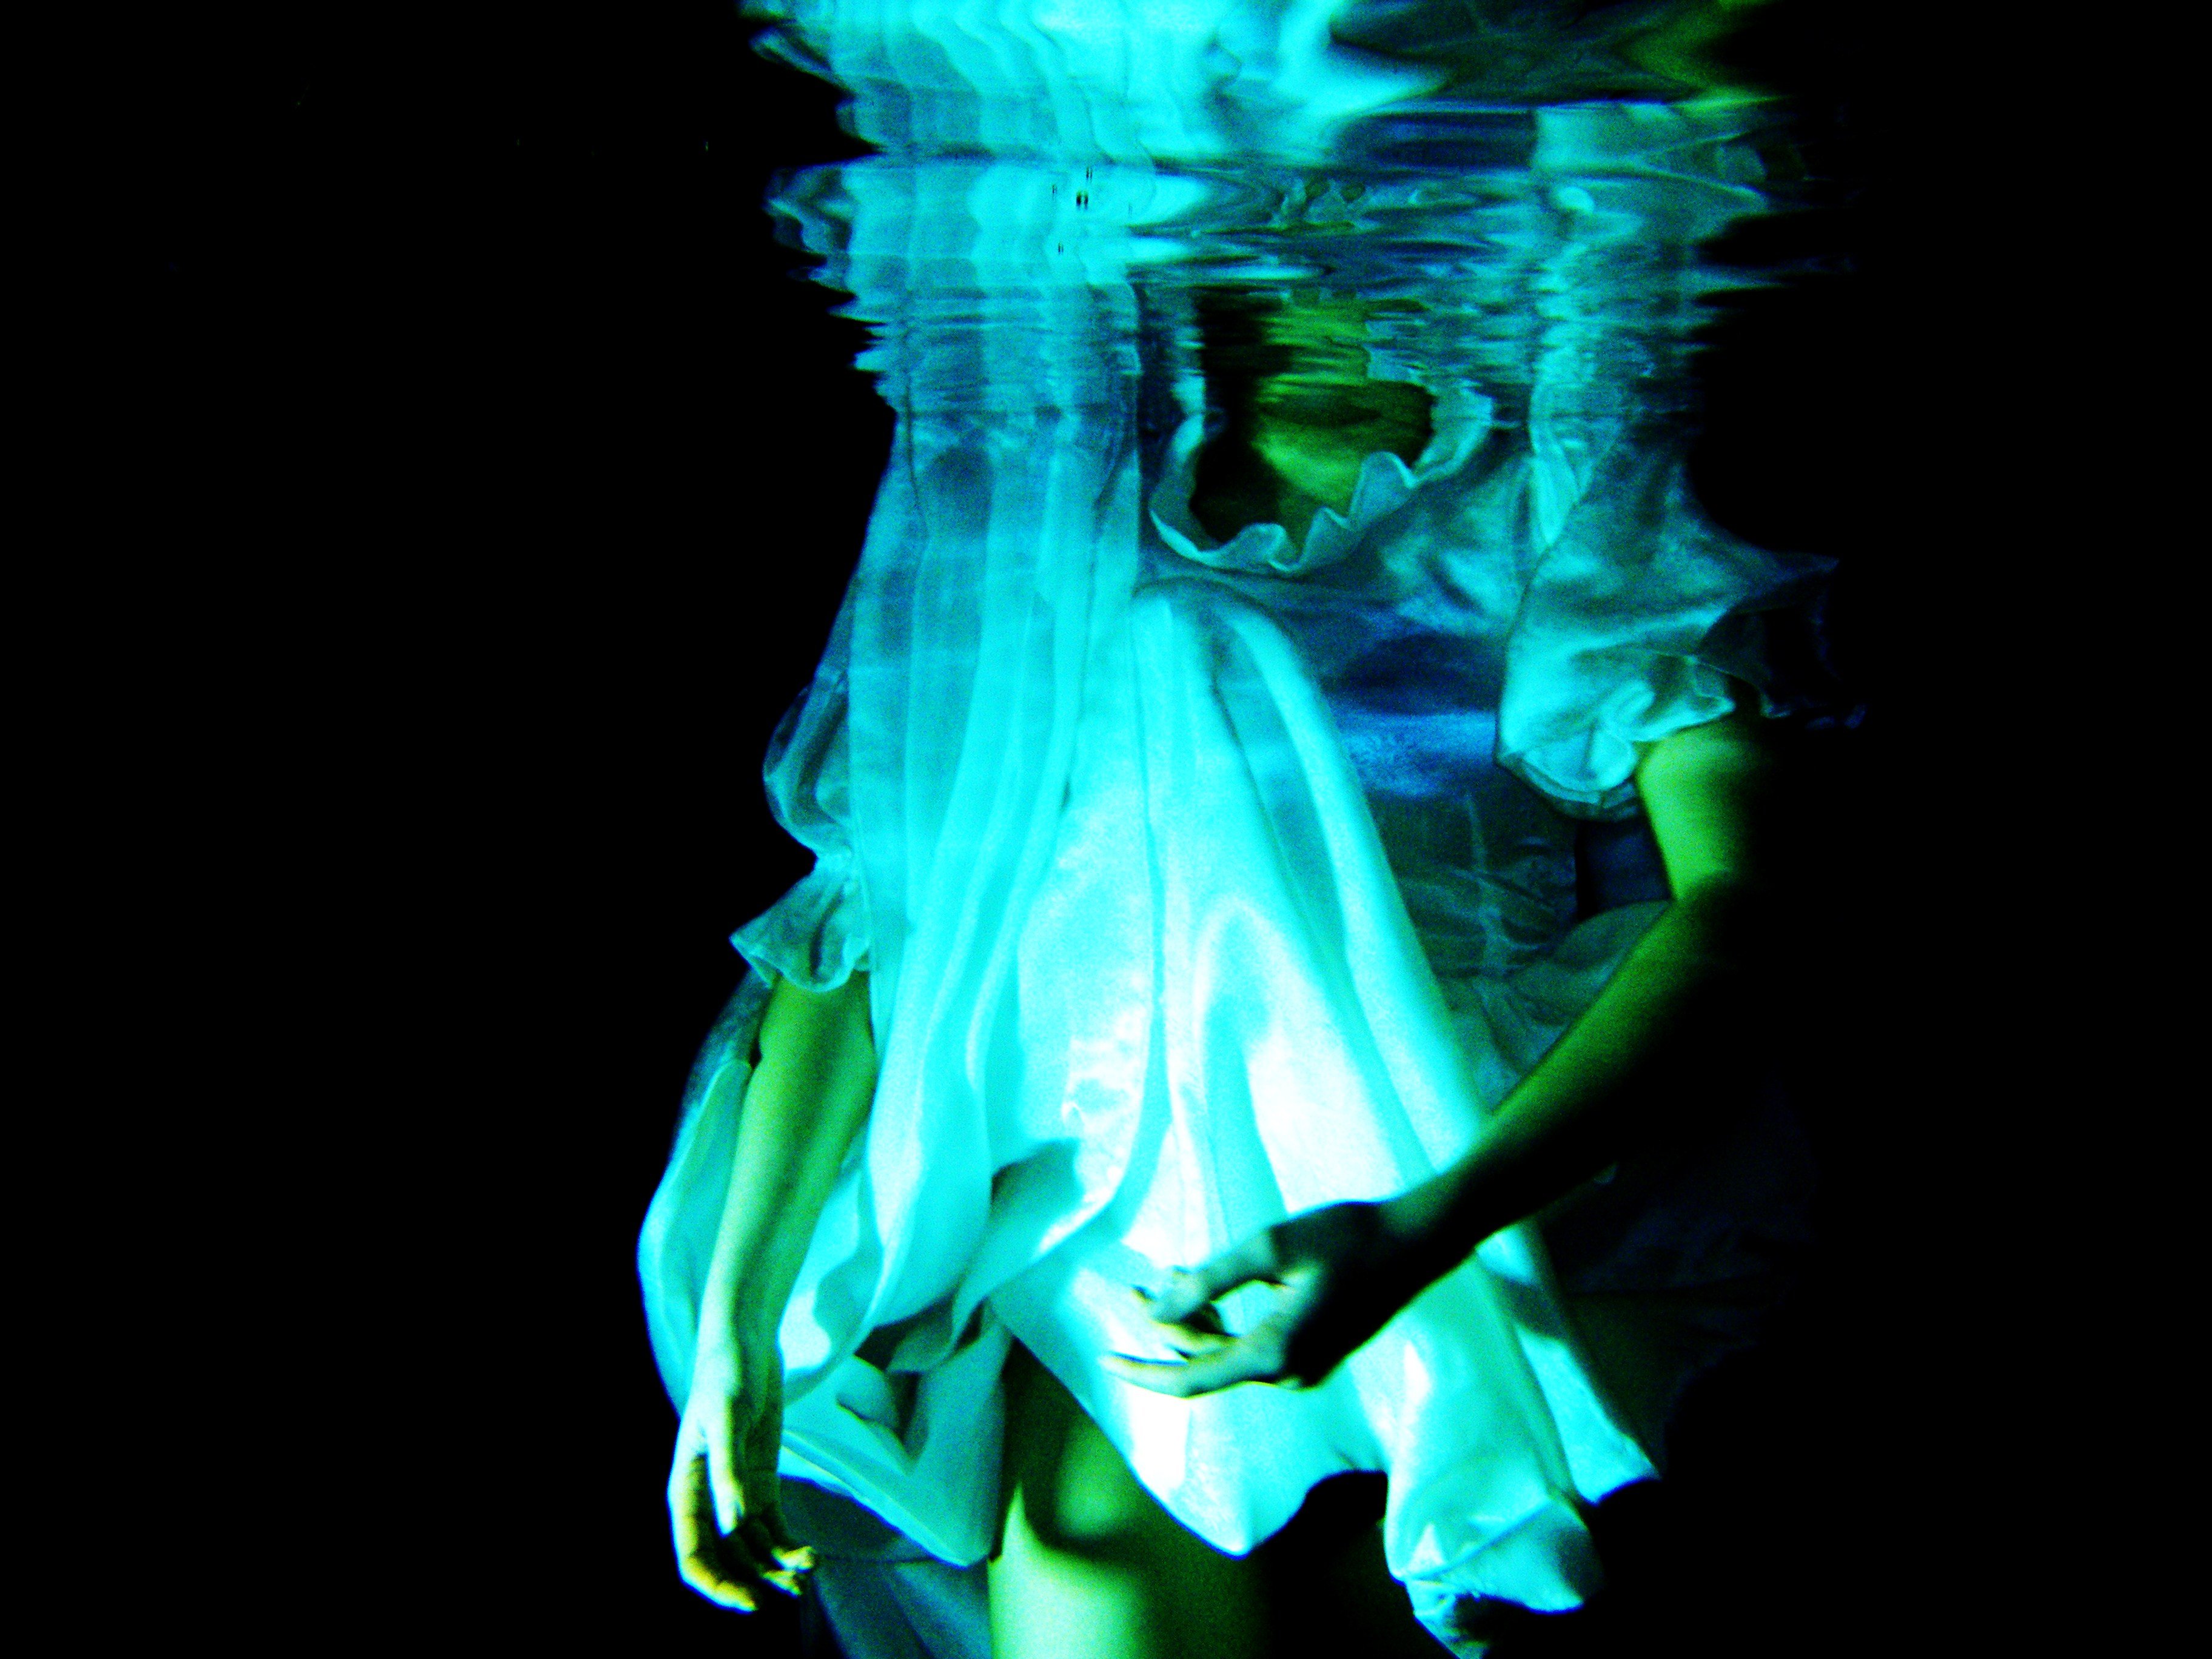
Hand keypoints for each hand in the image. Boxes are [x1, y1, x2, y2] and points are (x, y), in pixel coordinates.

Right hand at [668, 1320, 814, 1610]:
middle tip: (792, 1591)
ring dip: (776, 1565)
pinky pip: (771, 1525)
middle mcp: (708, 1498)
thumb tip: (734, 1523)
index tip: (750, 1602)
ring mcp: (735, 1490)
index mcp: (685, 1490)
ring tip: (807, 1573)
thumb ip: (728, 1469)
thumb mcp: (728, 1416)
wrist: (747, 1343)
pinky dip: (786, 1544)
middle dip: (755, 1580)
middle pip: (726, 1558)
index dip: (717, 1585)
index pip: (693, 1554)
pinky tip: (808, 1554)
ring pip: (752, 1546)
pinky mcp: (759, 1479)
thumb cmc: (727, 1373)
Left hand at [1100, 1200, 1440, 1397]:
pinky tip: (1206, 1285)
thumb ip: (1210, 1280)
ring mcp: (1304, 1368)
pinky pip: (1254, 1346)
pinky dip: (1225, 1321)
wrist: (1417, 1243)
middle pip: (1207, 1362)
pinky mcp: (1314, 1352)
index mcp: (1275, 1353)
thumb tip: (1156, 1308)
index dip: (1143, 1372)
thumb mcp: (1271, 1247)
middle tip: (1132, 1285)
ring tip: (1168, 1272)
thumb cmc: (1348, 1237)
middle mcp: (1288, 1373)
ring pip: (1229, 1353)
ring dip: (1195, 1320)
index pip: (1191, 1378)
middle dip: (1166, 1326)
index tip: (1104, 1360)